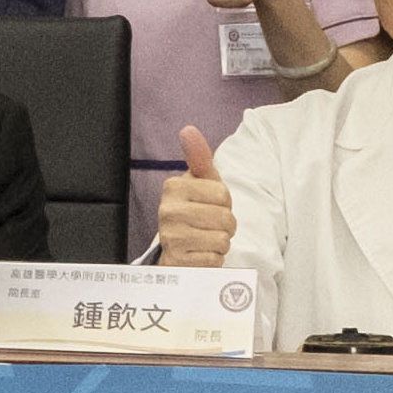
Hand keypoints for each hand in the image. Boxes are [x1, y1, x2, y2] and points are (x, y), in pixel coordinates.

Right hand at [155, 124, 235, 269]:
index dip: (224, 202)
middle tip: (208, 225)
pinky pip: (215, 259)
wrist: (177, 250)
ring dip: (220, 242)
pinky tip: (200, 254)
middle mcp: (167, 211)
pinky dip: (213, 259)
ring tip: (204, 239)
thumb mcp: (199, 183)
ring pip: (222, 239)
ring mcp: (171, 238)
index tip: (209, 205)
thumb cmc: (194, 211)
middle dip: (225, 225)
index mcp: (173, 187)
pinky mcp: (178, 262)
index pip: (222, 193)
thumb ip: (199, 158)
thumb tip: (189, 130)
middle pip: (225, 217)